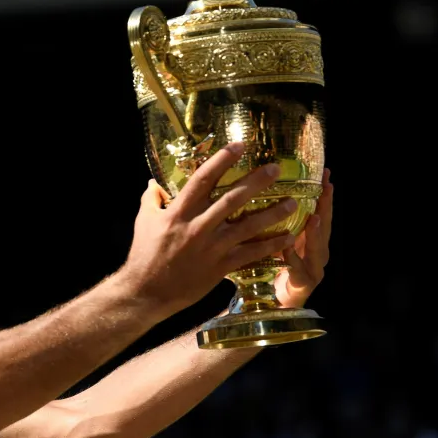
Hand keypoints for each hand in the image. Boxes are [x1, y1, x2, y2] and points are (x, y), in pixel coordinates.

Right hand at [120, 140, 299, 316]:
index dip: (222, 160)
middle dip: (256, 182)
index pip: (203, 179)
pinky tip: (287, 238)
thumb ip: (151, 200)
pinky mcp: (220, 267)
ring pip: (248, 226)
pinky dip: (270, 246)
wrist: (147, 291)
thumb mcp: (144, 222)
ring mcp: (211, 247)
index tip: (240, 146)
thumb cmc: (144, 254)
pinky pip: (250, 254)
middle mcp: (198, 226)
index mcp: (178, 212)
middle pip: (232, 199)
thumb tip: (153, 183)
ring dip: (273, 214)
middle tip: (276, 169)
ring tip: (293, 203)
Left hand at [274, 168, 333, 308]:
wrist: (271, 304)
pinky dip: (294, 258)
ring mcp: (314, 268)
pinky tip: (287, 248)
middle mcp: (316, 251)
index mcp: (308, 238)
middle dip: (326, 206)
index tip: (323, 172)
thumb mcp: (270, 241)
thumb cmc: (270, 269)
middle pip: (324, 225)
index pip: (318, 211)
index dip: (322, 193)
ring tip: (313, 216)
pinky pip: (299, 269)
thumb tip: (253, 194)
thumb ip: (270, 223)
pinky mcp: (305, 284)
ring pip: (317, 247)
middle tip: (327, 185)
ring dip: (314, 232)